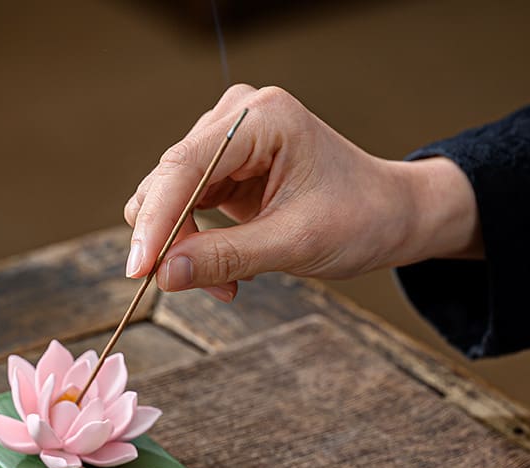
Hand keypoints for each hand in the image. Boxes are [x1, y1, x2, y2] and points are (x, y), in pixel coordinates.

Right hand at [124, 84, 482, 301]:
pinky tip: (229, 269)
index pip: (186, 166)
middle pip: (170, 181)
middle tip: (203, 287)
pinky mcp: (226, 170)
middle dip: (175, 241)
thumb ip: (227, 257)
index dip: (156, 221)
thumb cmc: (360, 218)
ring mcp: (229, 143)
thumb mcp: (295, 243)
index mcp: (263, 119)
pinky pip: (188, 209)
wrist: (390, 217)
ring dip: (187, 249)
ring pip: (172, 198)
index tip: (139, 269)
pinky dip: (198, 246)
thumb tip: (164, 276)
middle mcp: (239, 119)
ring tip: (228, 283)